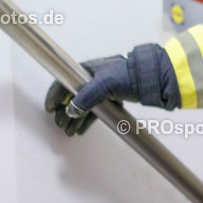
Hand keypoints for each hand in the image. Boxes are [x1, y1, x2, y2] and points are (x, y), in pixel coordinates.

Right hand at [44, 44, 179, 135]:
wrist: (153, 80)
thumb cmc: (129, 76)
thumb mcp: (104, 84)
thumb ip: (86, 96)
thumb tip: (70, 111)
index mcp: (87, 70)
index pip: (64, 81)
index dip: (54, 95)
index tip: (49, 109)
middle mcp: (92, 78)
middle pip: (71, 96)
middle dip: (63, 112)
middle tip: (60, 125)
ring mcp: (102, 89)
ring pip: (82, 106)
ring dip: (74, 119)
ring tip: (69, 132)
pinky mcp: (111, 99)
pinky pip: (94, 111)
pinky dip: (87, 121)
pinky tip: (81, 130)